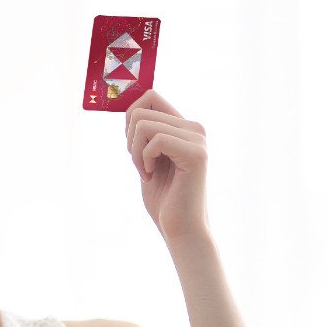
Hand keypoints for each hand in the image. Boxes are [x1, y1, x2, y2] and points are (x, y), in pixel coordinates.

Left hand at [124, 90, 210, 240]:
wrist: (180, 230)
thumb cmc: (164, 200)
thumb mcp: (148, 159)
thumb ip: (144, 134)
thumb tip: (129, 109)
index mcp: (184, 127)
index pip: (150, 96)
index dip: (130, 116)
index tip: (133, 146)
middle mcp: (194, 128)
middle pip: (141, 109)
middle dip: (130, 140)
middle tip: (141, 166)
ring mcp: (197, 139)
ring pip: (143, 124)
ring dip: (135, 152)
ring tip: (147, 172)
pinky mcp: (195, 153)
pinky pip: (154, 140)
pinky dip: (144, 160)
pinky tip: (152, 176)